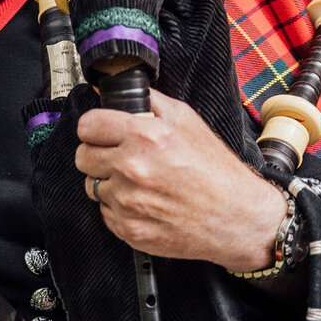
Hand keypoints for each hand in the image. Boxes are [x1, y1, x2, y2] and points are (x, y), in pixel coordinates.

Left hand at [75, 89, 286, 270]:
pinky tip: (145, 202)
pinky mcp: (130, 229)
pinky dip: (119, 208)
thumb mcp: (187, 120)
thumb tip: (115, 92)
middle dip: (99, 154)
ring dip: (109, 182)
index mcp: (144, 136)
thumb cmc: (216, 170)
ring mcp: (129, 202)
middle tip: (121, 156)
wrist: (237, 218)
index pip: (88, 126)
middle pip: (83, 157)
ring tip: (139, 182)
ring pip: (92, 186)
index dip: (95, 127)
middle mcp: (132, 169)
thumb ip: (148, 101)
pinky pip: (105, 212)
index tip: (103, 132)